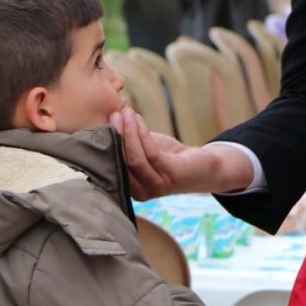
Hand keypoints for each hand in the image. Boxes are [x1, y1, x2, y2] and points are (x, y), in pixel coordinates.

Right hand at [111, 107, 253, 198]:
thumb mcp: (144, 149)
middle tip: (114, 114)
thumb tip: (107, 118)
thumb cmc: (168, 158)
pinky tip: (138, 119)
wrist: (202, 168)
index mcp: (130, 188)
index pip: (111, 167)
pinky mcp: (172, 175)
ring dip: (129, 131)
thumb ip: (127, 141)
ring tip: (126, 112)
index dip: (105, 143)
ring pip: (134, 158)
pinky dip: (142, 133)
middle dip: (116, 135)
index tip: (103, 121)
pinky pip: (151, 153)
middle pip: (120, 162)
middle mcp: (140, 192)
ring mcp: (156, 186)